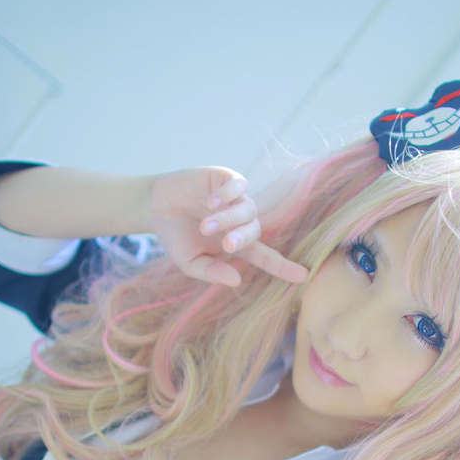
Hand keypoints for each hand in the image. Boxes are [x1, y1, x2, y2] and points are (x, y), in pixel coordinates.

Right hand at [147, 167, 309, 287]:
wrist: (156, 206)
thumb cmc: (176, 237)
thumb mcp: (190, 262)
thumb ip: (211, 272)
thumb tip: (237, 280)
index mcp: (236, 244)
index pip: (265, 257)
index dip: (283, 267)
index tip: (303, 275)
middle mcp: (241, 221)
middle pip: (255, 231)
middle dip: (242, 238)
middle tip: (226, 244)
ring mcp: (235, 199)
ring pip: (247, 209)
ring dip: (228, 218)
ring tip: (205, 224)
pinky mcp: (227, 179)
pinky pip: (239, 185)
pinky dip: (228, 194)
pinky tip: (211, 201)